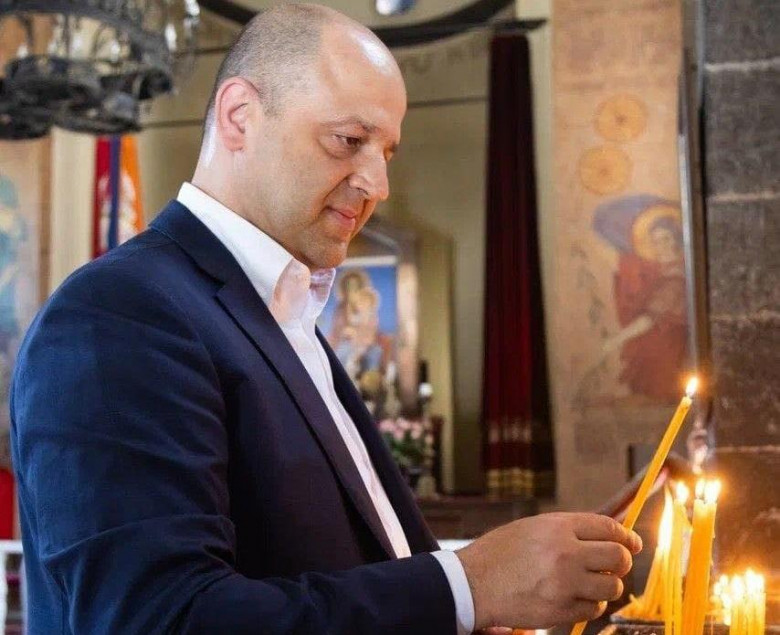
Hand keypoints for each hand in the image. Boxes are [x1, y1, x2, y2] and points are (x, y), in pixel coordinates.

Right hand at [457, 512, 641, 630]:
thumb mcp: (532, 528)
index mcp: (557, 527)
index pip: (609, 528)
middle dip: (622, 562)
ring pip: (612, 587)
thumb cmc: (500, 553)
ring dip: (607, 586)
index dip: (627, 536)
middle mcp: (565, 552)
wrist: (473, 582)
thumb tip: (606, 534)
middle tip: (615, 566)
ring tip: (591, 584)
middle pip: (618, 557)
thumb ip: (567, 529)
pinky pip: (594, 609)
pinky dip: (591, 605)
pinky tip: (575, 598)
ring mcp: (564, 583)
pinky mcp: (560, 610)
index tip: (633, 544)